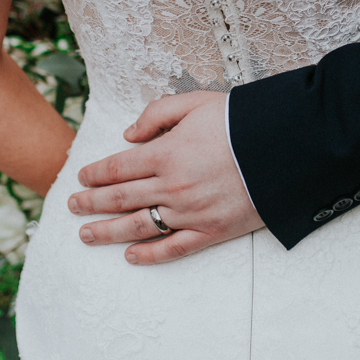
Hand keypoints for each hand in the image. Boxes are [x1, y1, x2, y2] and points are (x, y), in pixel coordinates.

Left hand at [70, 91, 264, 263]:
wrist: (287, 149)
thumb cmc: (243, 122)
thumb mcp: (196, 102)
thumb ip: (157, 114)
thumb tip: (128, 134)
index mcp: (166, 153)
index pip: (117, 168)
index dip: (94, 174)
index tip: (80, 178)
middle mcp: (172, 186)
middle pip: (119, 199)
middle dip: (91, 203)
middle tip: (72, 207)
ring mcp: (190, 213)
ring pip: (138, 226)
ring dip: (107, 232)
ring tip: (86, 235)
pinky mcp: (212, 231)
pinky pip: (173, 248)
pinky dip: (149, 255)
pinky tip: (130, 257)